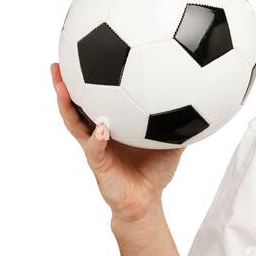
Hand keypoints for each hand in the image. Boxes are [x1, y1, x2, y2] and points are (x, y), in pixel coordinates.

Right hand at [52, 63, 183, 221]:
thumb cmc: (155, 171)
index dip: (87, 77)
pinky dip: (96, 138)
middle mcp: (98, 131)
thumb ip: (181, 121)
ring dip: (65, 103)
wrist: (146, 201)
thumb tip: (199, 98)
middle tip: (57, 62)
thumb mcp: (172, 142)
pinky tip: (101, 127)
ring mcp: (94, 146)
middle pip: (75, 103)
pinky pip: (94, 148)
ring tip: (61, 85)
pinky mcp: (98, 163)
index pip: (96, 96)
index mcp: (112, 123)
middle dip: (64, 84)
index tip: (82, 54)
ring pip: (73, 122)